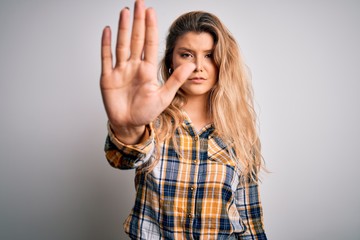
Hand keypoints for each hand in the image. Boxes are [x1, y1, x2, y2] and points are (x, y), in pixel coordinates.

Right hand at [100, 0, 194, 142]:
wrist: (129, 124)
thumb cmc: (146, 112)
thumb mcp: (164, 96)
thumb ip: (176, 79)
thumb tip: (192, 64)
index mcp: (147, 69)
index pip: (150, 44)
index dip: (150, 27)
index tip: (151, 11)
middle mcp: (134, 66)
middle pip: (136, 39)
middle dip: (138, 21)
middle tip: (139, 3)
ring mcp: (120, 70)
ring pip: (122, 44)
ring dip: (123, 28)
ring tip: (125, 11)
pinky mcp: (108, 77)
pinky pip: (106, 57)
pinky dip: (106, 44)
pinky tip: (108, 30)